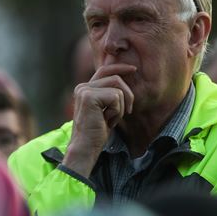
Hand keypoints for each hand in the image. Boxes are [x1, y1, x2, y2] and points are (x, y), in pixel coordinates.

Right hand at [63, 63, 135, 177]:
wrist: (85, 148)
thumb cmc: (97, 132)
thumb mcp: (106, 110)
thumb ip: (110, 95)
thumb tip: (124, 82)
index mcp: (85, 89)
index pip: (105, 70)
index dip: (120, 68)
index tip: (134, 70)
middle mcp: (82, 87)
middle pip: (115, 78)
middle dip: (128, 94)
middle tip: (128, 111)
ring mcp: (84, 90)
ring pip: (117, 88)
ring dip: (121, 107)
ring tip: (111, 119)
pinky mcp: (89, 97)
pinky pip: (115, 97)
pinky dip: (117, 111)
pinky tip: (107, 121)